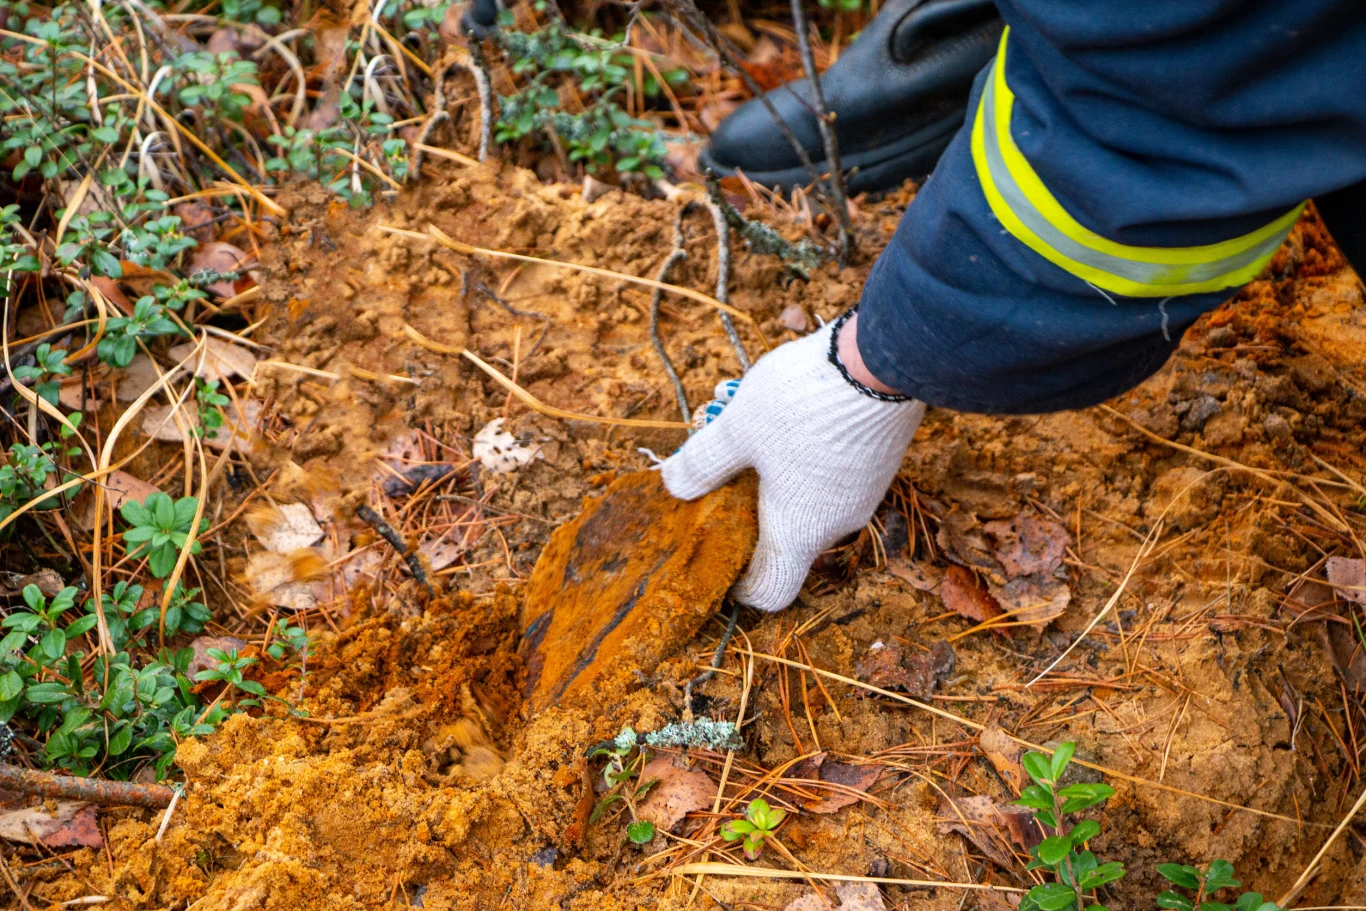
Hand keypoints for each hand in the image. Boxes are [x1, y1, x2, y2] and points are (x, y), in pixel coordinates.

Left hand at [661, 313, 925, 611]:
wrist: (884, 360)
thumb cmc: (803, 405)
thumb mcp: (737, 430)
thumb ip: (703, 463)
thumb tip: (674, 486)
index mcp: (799, 532)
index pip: (772, 590)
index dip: (741, 585)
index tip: (719, 559)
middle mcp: (837, 523)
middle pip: (786, 537)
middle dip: (747, 505)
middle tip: (722, 464)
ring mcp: (864, 492)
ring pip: (809, 497)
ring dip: (774, 471)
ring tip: (744, 419)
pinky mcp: (879, 460)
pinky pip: (832, 474)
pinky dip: (804, 455)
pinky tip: (786, 410)